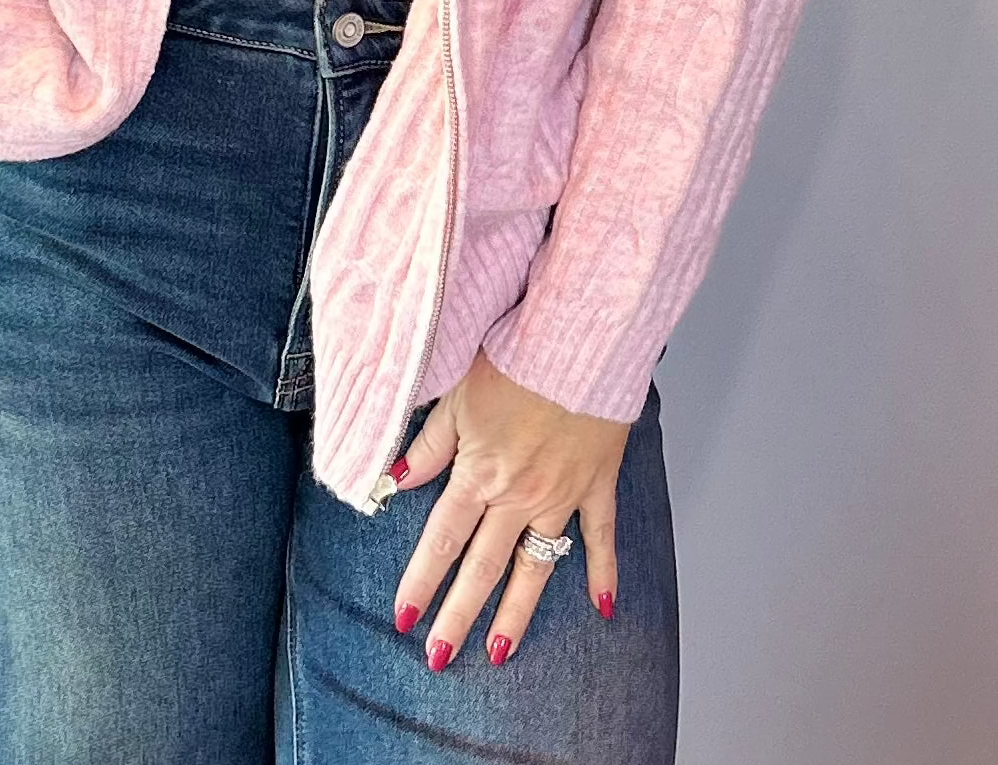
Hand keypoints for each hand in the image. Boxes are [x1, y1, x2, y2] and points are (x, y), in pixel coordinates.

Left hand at [389, 348, 629, 668]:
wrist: (578, 339)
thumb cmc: (513, 356)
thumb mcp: (456, 396)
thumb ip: (427, 447)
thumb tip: (393, 483)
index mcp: (479, 474)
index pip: (442, 540)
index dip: (421, 582)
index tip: (403, 619)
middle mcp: (518, 496)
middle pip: (483, 567)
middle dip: (458, 616)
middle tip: (439, 658)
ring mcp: (561, 496)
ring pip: (535, 567)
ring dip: (516, 612)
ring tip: (500, 652)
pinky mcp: (597, 484)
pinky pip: (600, 539)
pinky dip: (603, 574)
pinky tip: (602, 609)